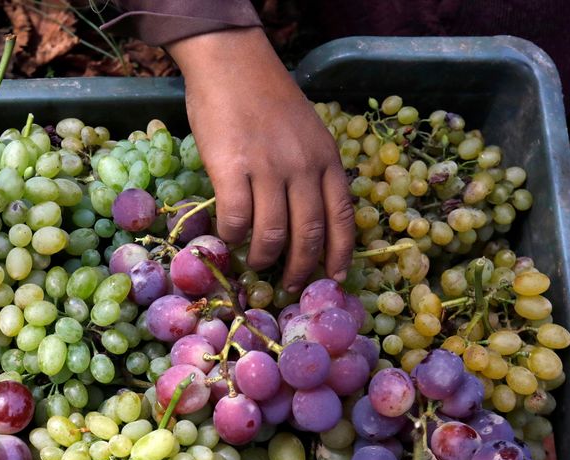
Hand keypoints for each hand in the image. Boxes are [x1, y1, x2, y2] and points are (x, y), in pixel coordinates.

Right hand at [166, 27, 354, 291]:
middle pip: (309, 234)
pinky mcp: (233, 170)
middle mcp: (304, 167)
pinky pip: (236, 219)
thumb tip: (308, 216)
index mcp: (327, 159)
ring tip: (256, 262)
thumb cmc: (268, 98)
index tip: (334, 277)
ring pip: (272, 234)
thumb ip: (313, 169)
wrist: (232, 64)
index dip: (340, 253)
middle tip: (290, 284)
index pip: (342, 218)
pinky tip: (228, 236)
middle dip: (300, 267)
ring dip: (264, 257)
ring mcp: (269, 169)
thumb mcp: (308, 132)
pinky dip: (232, 236)